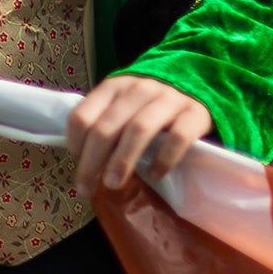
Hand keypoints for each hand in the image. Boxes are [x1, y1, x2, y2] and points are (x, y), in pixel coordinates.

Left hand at [67, 75, 212, 196]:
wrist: (197, 86)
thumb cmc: (149, 104)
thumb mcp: (123, 105)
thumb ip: (105, 122)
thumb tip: (83, 158)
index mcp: (113, 88)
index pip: (83, 115)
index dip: (75, 141)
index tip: (76, 162)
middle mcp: (138, 90)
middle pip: (107, 127)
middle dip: (92, 160)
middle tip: (86, 188)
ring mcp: (168, 100)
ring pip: (138, 130)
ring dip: (122, 160)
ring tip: (113, 184)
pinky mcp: (195, 114)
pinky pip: (177, 137)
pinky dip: (163, 158)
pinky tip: (154, 175)